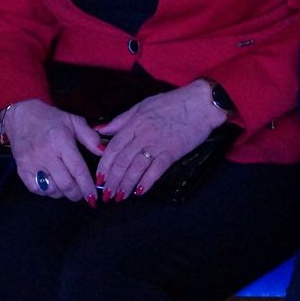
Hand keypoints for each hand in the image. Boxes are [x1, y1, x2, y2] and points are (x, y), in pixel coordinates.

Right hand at [3, 99, 103, 203]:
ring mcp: (31, 163)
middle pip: (65, 184)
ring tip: (68, 187)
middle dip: (77, 194)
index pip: (78, 170)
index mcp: (61, 141)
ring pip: (52, 189)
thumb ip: (90, 137)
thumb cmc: (50, 119)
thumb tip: (103, 152)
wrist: (20, 115)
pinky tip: (53, 185)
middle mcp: (45, 154)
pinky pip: (36, 190)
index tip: (93, 197)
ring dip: (63, 193)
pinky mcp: (21, 169)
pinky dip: (47, 192)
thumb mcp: (73, 121)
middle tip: (82, 194)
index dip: (87, 187)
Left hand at [94, 81, 222, 201]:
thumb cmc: (172, 102)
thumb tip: (100, 130)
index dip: (104, 164)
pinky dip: (147, 181)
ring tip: (120, 197)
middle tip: (106, 194)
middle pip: (122, 161)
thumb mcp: (143, 105)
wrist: (200, 103)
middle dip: (112, 180)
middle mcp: (144, 135)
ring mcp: (158, 144)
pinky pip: (157, 169)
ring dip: (126, 184)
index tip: (99, 178)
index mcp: (135, 123)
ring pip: (136, 167)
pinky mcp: (173, 151)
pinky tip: (140, 192)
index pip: (114, 147)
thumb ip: (121, 120)